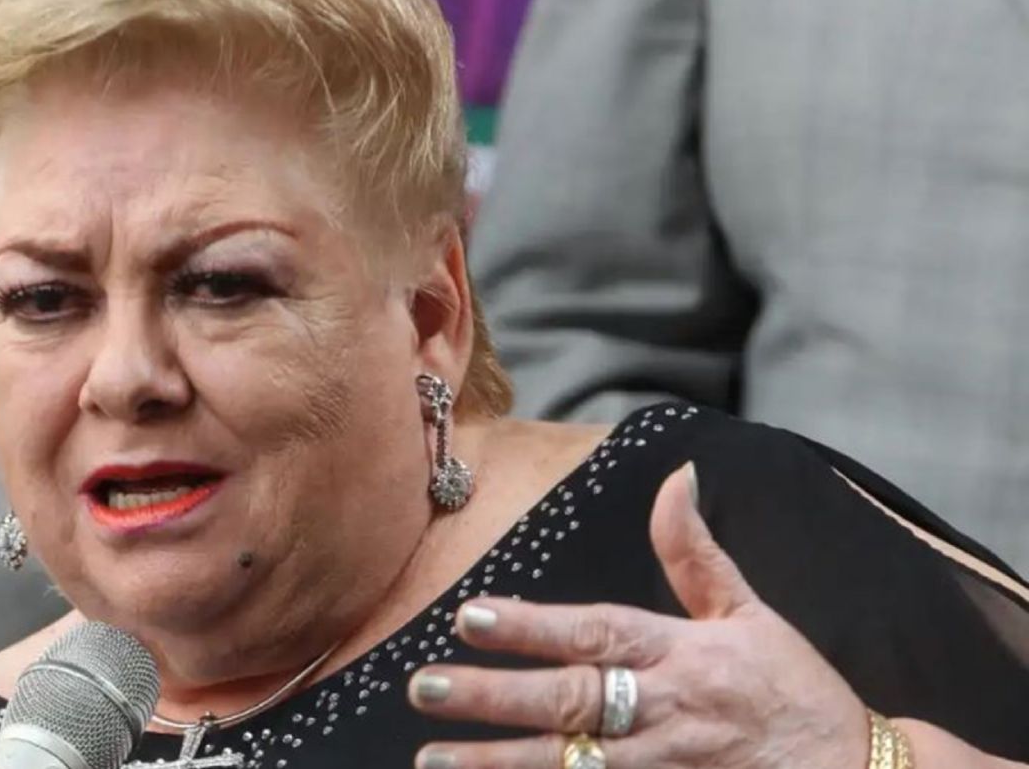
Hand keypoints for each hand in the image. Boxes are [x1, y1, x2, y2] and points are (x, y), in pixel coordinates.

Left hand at [408, 463, 870, 768]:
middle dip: (493, 697)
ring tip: (433, 758)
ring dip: (499, 764)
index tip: (470, 617)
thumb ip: (695, 553)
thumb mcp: (750, 613)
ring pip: (569, 766)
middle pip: (567, 701)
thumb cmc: (795, 690)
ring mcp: (664, 768)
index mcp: (681, 654)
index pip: (594, 633)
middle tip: (423, 686)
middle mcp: (665, 712)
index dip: (532, 626)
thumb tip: (675, 478)